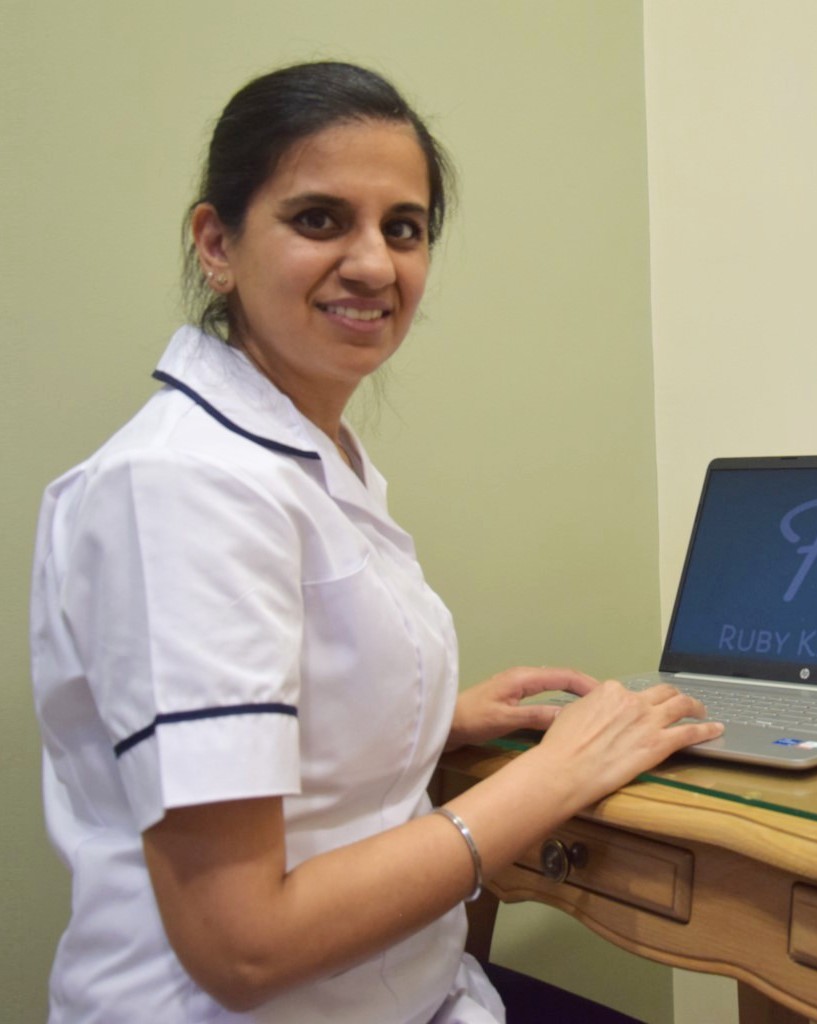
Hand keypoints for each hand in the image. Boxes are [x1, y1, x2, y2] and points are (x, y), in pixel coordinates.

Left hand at [445, 666, 598, 750]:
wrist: (445, 723)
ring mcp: (519, 686)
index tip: (607, 696)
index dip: (587, 684)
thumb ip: (536, 716)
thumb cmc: (472, 719)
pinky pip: (546, 695)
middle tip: (608, 703)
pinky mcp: (515, 698)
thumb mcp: (505, 719)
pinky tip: (569, 714)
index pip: (563, 675)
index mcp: (523, 677)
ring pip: (555, 686)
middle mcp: (524, 677)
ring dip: (575, 694)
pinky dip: (562, 701)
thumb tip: (570, 715)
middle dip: (585, 687)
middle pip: (562, 677)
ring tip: (595, 709)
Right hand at [534, 679, 724, 811]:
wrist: (566, 769)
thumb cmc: (562, 745)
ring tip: (701, 710)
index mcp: (611, 690)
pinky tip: (716, 729)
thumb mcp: (572, 713)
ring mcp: (648, 720)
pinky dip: (706, 729)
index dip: (638, 700)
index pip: (632, 690)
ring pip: (681, 705)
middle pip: (662, 692)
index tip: (641, 708)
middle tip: (681, 702)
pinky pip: (689, 733)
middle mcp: (633, 700)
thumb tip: (598, 710)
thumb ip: (592, 707)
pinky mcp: (659, 743)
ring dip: (695, 705)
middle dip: (674, 695)